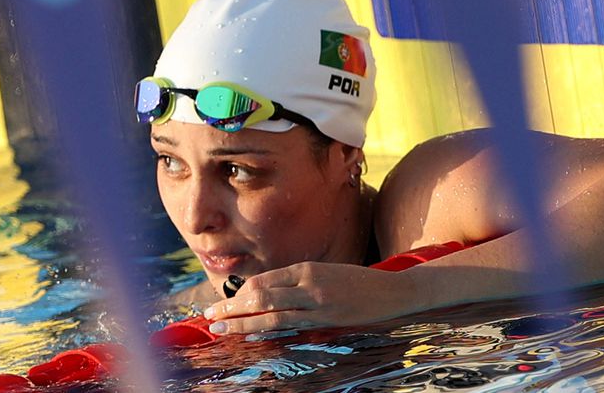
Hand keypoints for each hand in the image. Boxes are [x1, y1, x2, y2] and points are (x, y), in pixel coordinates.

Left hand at [202, 261, 418, 334]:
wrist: (394, 291)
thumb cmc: (358, 283)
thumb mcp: (326, 273)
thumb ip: (298, 282)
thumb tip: (265, 294)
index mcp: (307, 268)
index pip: (264, 281)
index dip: (239, 294)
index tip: (223, 303)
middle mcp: (309, 283)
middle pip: (261, 295)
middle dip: (231, 307)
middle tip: (209, 316)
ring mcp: (318, 303)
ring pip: (271, 313)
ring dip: (241, 321)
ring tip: (220, 327)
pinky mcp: (328, 319)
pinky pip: (291, 326)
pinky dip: (267, 329)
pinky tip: (250, 334)